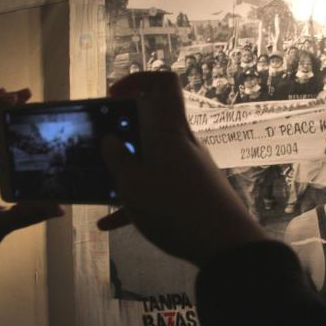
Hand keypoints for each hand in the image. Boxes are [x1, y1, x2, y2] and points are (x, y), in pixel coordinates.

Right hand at [98, 72, 267, 266]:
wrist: (225, 245)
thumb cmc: (175, 208)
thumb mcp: (134, 185)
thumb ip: (118, 159)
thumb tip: (110, 140)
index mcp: (168, 130)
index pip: (163, 82)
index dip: (138, 80)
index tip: (113, 98)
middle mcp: (182, 142)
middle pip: (153, 120)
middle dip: (123, 130)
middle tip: (99, 146)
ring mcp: (190, 166)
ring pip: (153, 156)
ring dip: (127, 167)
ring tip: (101, 186)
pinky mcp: (194, 189)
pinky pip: (160, 185)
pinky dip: (138, 198)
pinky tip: (110, 224)